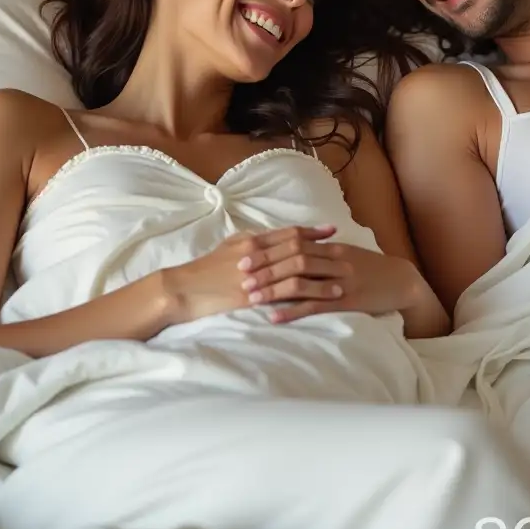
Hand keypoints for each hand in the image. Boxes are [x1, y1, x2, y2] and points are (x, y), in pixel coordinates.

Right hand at [161, 225, 337, 323]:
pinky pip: (288, 292)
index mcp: (252, 241)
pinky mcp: (255, 294)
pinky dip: (309, 293)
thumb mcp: (226, 249)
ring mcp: (258, 273)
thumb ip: (249, 244)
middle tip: (347, 252)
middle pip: (299, 248)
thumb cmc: (203, 271)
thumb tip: (267, 240)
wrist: (182, 290)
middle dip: (325, 250)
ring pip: (298, 269)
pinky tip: (324, 298)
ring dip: (323, 273)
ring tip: (343, 278)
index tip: (331, 230)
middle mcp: (258, 253)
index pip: (288, 233)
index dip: (311, 231)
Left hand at [236, 232, 421, 324]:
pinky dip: (293, 312)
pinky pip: (316, 306)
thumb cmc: (371, 268)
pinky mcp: (347, 302)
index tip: (243, 256)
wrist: (402, 281)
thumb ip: (321, 251)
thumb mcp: (346, 254)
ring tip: (250, 297)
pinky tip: (275, 318)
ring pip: (301, 282)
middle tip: (240, 275)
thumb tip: (292, 250)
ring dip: (273, 289)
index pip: (293, 243)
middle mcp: (334, 260)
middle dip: (264, 268)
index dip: (267, 250)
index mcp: (332, 247)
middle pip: (293, 259)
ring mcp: (340, 281)